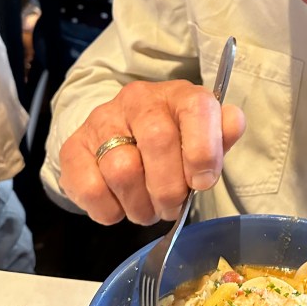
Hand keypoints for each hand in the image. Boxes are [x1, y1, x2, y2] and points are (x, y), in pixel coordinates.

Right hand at [57, 80, 246, 225]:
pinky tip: (120, 207)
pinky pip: (90, 188)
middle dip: (170, 188)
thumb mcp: (204, 137)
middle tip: (172, 207)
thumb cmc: (174, 142)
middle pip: (157, 141)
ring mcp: (102, 121)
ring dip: (140, 205)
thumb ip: (222, 133)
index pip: (196, 109)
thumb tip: (233, 123)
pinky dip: (109, 210)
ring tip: (147, 209)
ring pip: (122, 170)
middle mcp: (139, 100)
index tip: (203, 182)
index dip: (203, 151)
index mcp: (179, 95)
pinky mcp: (73, 148)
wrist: (122, 137)